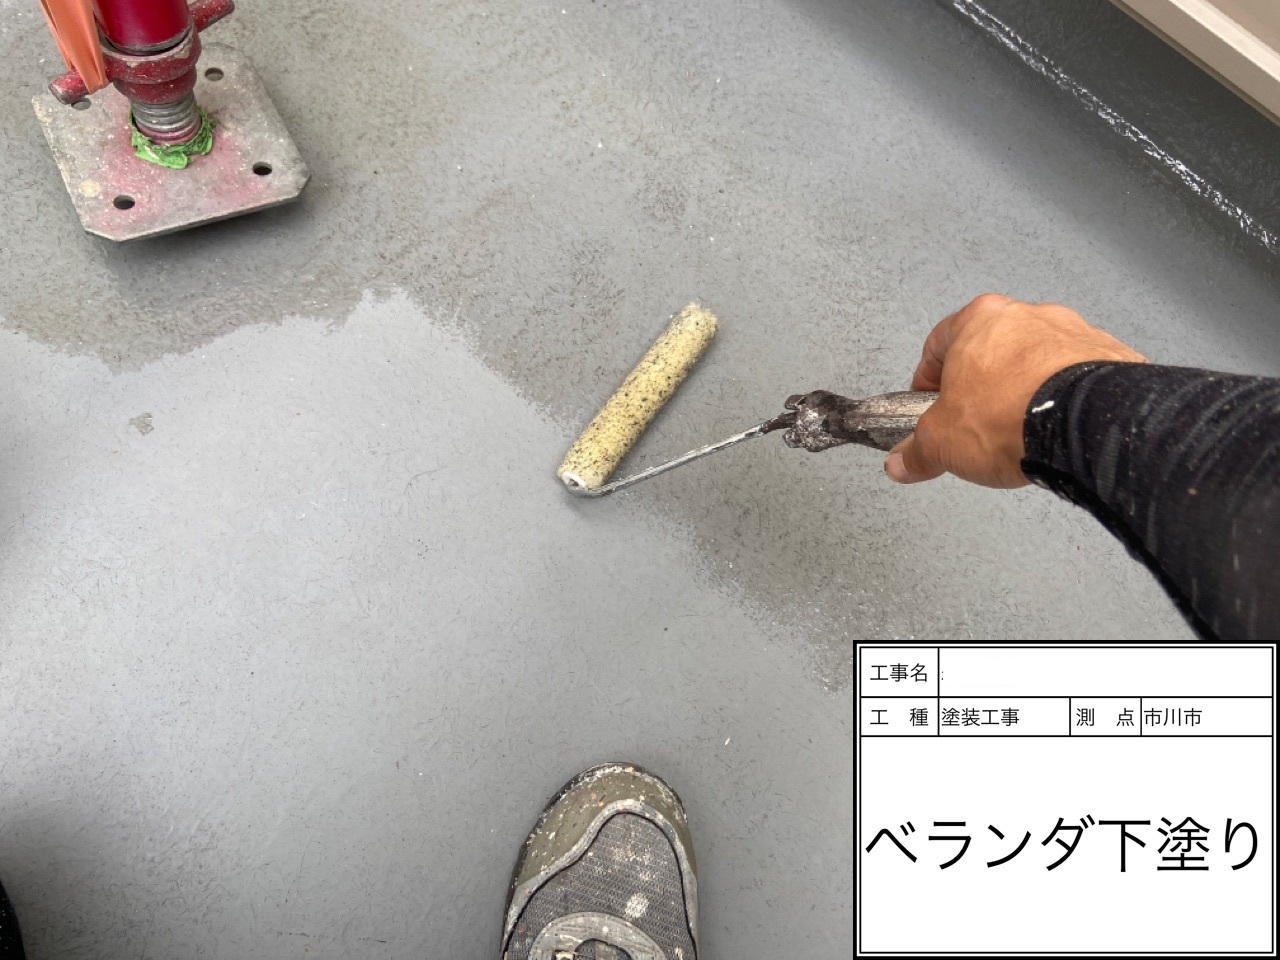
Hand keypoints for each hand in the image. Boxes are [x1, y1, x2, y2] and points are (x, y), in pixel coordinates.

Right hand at [885, 294, 1145, 487]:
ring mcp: (1070, 332)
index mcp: (978, 320)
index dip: (927, 380)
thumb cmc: (1013, 415)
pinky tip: (1054, 427)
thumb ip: (917, 450)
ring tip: (1019, 428)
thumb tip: (904, 461)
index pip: (937, 345)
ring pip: (1035, 360)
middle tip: (973, 420)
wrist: (1085, 425)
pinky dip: (1062, 396)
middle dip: (979, 384)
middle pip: (989, 349)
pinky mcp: (1106, 355)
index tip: (928, 404)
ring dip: (1023, 387)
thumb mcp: (942, 442)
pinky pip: (1074, 374)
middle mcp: (1025, 316)